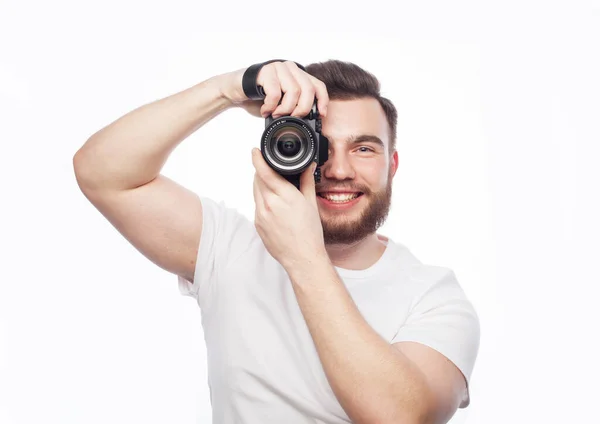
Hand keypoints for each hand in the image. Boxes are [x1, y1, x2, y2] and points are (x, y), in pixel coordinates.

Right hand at [221, 61, 328, 118]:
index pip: (318, 86)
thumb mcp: (282, 103)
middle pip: (308, 90)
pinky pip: (275, 92)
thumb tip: (310, 120)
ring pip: (293, 91)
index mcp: (298, 75)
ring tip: (275, 115)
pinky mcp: (265, 71)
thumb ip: (295, 106)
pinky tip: (265, 111)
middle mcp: (290, 68)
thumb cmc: (259, 98)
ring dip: (285, 109)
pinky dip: (271, 106)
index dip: (323, 101)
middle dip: (302, 109)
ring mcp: (278, 67)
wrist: (235, 91)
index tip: (321, 115)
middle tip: (291, 118)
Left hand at [251, 148, 326, 271]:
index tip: (254, 151)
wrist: (301, 257)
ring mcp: (261, 215)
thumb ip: (307, 181)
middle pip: (258, 179)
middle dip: (262, 172)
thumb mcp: (310, 203)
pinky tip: (274, 206)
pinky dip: (262, 200)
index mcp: (285, 197)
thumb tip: (308, 166)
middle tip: (271, 170)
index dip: (257, 159)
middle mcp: (270, 204)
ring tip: (275, 189)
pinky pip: (256, 205)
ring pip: (256, 192)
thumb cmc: (309, 233)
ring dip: (261, 185)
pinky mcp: (257, 224)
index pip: (265, 172)